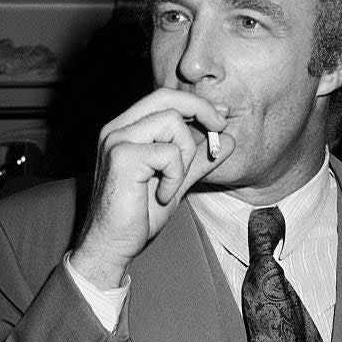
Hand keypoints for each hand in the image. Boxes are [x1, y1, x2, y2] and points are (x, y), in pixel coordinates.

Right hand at [70, 88, 233, 288]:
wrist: (113, 244)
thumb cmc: (139, 214)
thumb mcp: (176, 180)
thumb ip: (198, 158)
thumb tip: (228, 139)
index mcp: (126, 129)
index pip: (164, 97)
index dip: (197, 103)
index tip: (220, 118)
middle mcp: (117, 128)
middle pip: (167, 97)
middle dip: (202, 109)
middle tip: (220, 128)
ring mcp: (117, 140)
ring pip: (172, 122)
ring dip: (185, 155)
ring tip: (172, 182)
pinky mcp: (122, 157)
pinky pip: (169, 153)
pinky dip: (175, 177)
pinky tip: (162, 194)